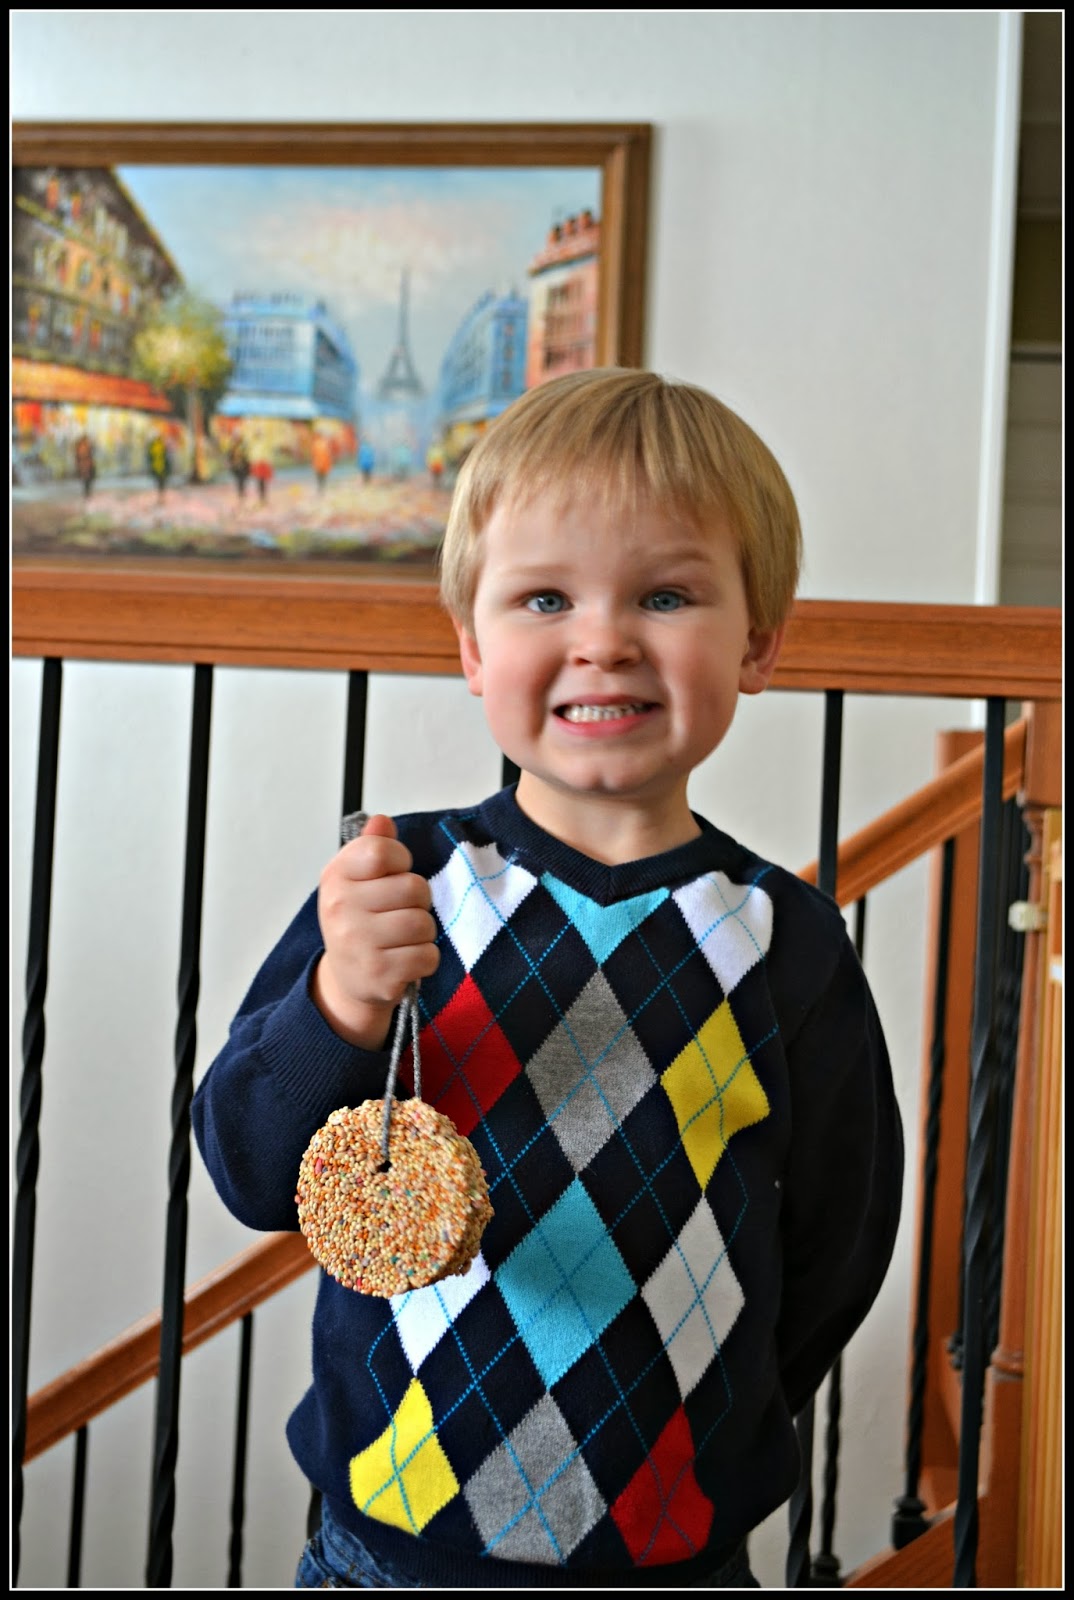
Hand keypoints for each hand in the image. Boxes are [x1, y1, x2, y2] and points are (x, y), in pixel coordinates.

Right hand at [312, 814, 438, 1048]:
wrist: (347, 978)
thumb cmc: (359, 920)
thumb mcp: (358, 878)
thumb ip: (373, 846)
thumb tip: (382, 821)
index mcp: (336, 877)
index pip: (382, 852)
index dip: (400, 860)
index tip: (393, 874)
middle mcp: (340, 909)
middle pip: (413, 888)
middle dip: (418, 900)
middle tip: (400, 911)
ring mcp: (358, 945)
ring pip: (423, 923)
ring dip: (423, 931)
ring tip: (403, 936)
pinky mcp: (379, 976)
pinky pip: (428, 956)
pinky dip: (425, 958)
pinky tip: (405, 958)